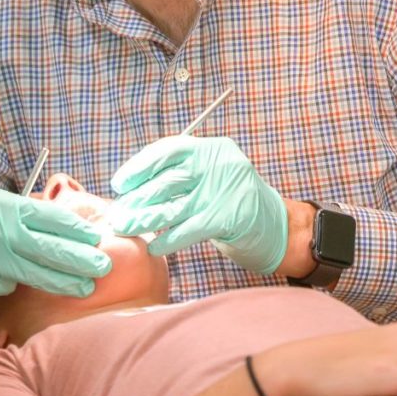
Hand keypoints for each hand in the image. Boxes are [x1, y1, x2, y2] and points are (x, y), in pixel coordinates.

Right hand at [0, 185, 111, 303]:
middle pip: (46, 249)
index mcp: (5, 207)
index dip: (76, 230)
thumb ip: (29, 214)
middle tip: (103, 267)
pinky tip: (4, 276)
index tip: (97, 239)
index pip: (49, 218)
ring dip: (60, 282)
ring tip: (84, 287)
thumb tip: (74, 228)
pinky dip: (10, 284)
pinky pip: (2, 287)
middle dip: (78, 260)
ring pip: (29, 275)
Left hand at [109, 135, 287, 273]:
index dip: (140, 166)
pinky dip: (168, 240)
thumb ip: (181, 176)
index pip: (168, 150)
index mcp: (213, 148)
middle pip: (167, 180)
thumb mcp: (211, 178)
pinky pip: (188, 229)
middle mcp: (219, 164)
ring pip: (173, 206)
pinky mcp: (228, 218)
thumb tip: (133, 188)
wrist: (277, 226)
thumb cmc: (233, 202)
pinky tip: (154, 247)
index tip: (120, 182)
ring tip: (126, 228)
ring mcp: (225, 190)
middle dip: (138, 198)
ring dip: (145, 220)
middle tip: (119, 213)